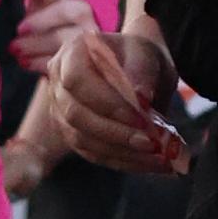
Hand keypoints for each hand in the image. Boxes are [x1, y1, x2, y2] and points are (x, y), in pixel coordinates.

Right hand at [31, 13, 187, 175]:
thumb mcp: (147, 55)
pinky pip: (94, 154)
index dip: (106, 102)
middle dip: (116, 133)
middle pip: (77, 115)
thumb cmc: (140, 57)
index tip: (140, 117)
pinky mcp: (73, 135)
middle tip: (152, 143)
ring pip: (83, 140)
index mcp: (72, 54)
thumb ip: (142, 70)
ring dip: (123, 153)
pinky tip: (151, 163)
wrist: (138, 70)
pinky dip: (124, 161)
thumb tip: (141, 98)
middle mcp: (58, 84)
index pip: (77, 80)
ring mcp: (61, 112)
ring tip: (159, 158)